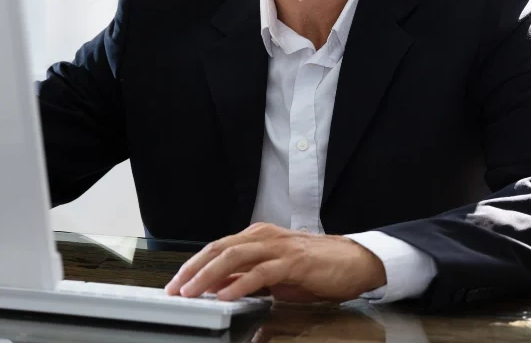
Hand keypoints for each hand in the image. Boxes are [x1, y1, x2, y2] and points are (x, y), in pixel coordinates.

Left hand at [164, 223, 385, 302]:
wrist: (355, 262)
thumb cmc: (316, 268)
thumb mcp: (274, 275)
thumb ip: (246, 277)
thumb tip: (217, 287)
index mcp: (257, 237)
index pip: (216, 248)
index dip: (193, 265)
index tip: (176, 282)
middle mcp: (263, 236)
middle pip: (218, 249)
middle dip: (192, 269)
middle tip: (175, 288)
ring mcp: (278, 247)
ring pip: (234, 257)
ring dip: (208, 275)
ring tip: (192, 292)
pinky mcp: (294, 262)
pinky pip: (260, 272)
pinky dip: (239, 284)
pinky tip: (225, 294)